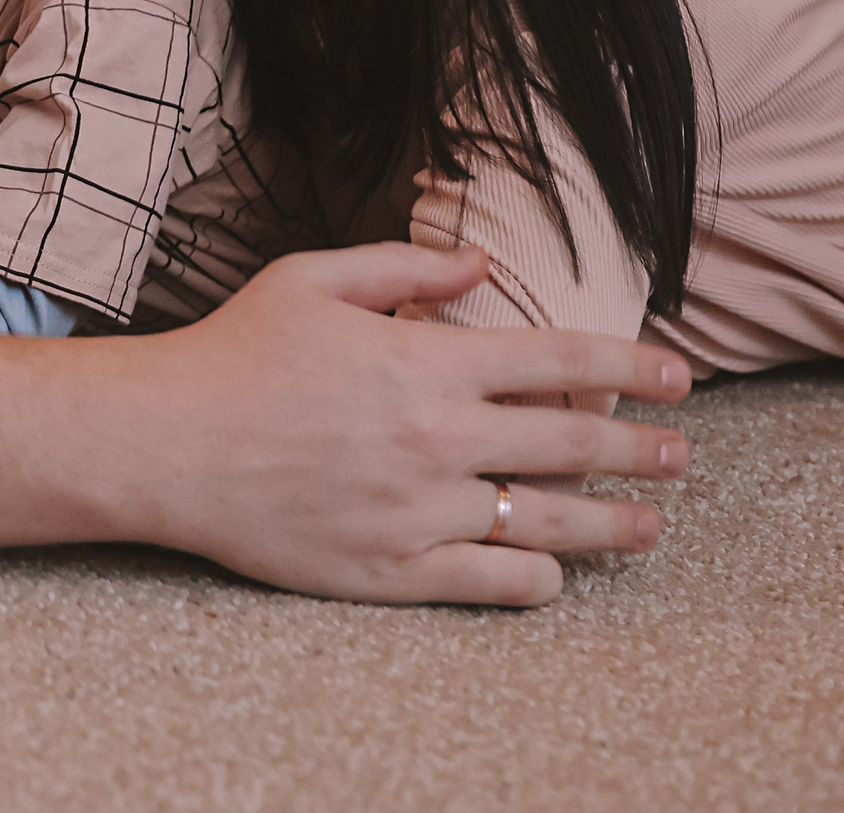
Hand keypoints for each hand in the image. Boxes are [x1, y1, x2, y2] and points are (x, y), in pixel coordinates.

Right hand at [136, 243, 691, 605]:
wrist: (164, 444)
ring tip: (650, 526)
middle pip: (575, 445)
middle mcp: (438, 438)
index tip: (678, 376)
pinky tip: (554, 572)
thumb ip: (403, 264)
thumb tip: (479, 261)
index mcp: (426, 361)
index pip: (562, 360)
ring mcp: (419, 511)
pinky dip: (537, 580)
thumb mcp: (310, 280)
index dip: (632, 366)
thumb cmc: (234, 354)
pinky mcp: (392, 569)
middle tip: (679, 454)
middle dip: (643, 449)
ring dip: (615, 525)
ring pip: (550, 524)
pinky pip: (493, 583)